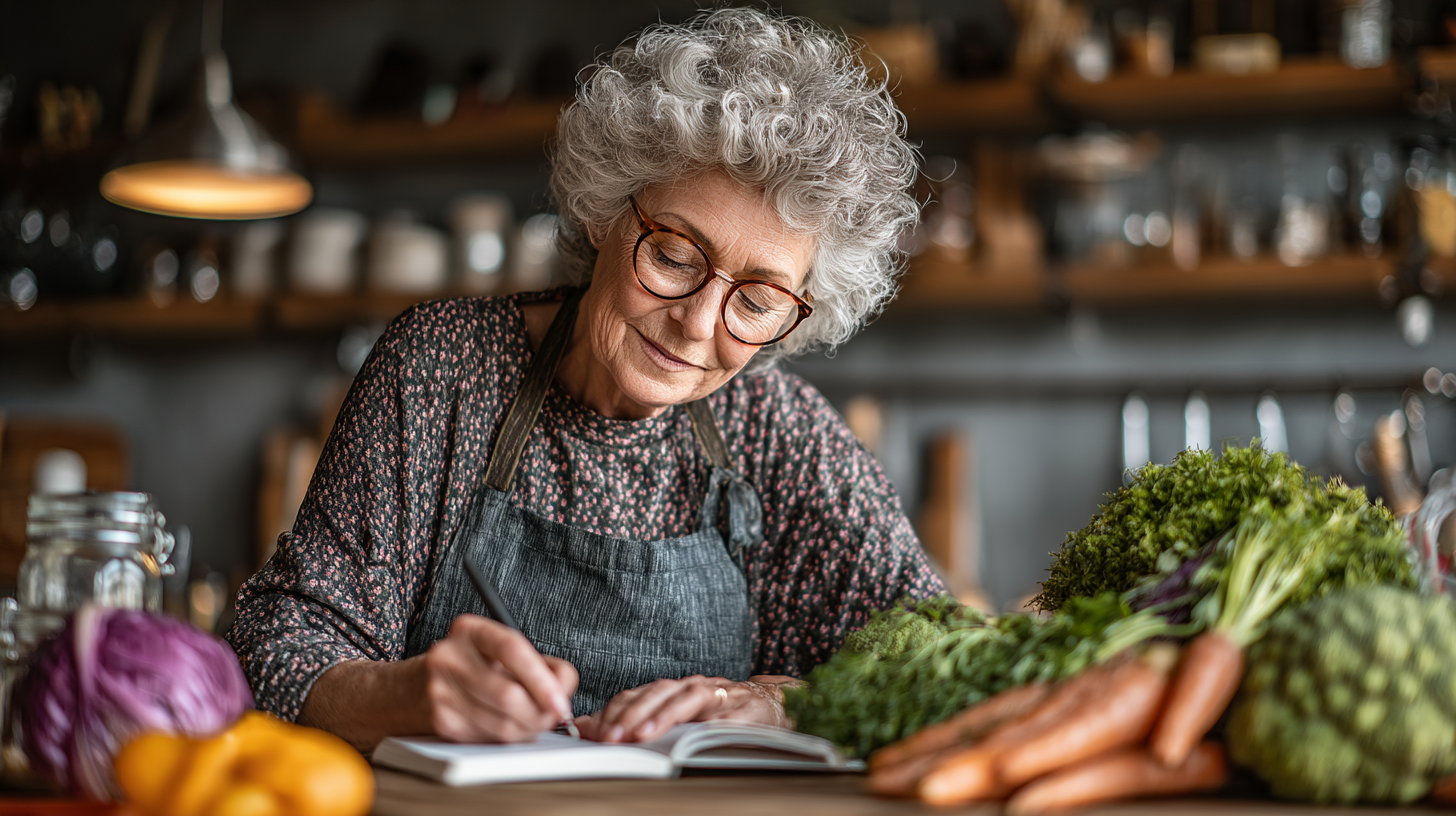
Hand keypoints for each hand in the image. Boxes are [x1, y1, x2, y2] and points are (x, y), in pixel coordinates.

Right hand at [419, 614, 577, 742]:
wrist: (409, 689)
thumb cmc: (471, 667)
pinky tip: (505, 725)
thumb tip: (564, 690)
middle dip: (540, 713)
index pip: (512, 650)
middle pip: (508, 694)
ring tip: (530, 721)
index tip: (561, 702)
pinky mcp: (440, 721)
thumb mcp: (501, 651)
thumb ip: (543, 664)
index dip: (542, 680)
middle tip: (552, 715)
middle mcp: (450, 656)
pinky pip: (488, 738)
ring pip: (501, 723)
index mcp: (470, 630)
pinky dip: (506, 737)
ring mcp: (440, 690)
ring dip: (527, 729)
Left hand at [577, 675, 797, 742]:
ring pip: (687, 697)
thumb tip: (582, 728)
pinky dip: (707, 724)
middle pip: (657, 692)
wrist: (769, 704)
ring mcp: (718, 695)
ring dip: (663, 715)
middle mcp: (691, 686)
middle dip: (631, 714)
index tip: (592, 732)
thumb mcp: (672, 718)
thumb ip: (630, 721)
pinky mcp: (743, 710)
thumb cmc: (715, 714)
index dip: (613, 711)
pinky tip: (693, 736)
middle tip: (611, 737)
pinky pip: (724, 716)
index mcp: (672, 689)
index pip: (636, 694)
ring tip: (643, 734)